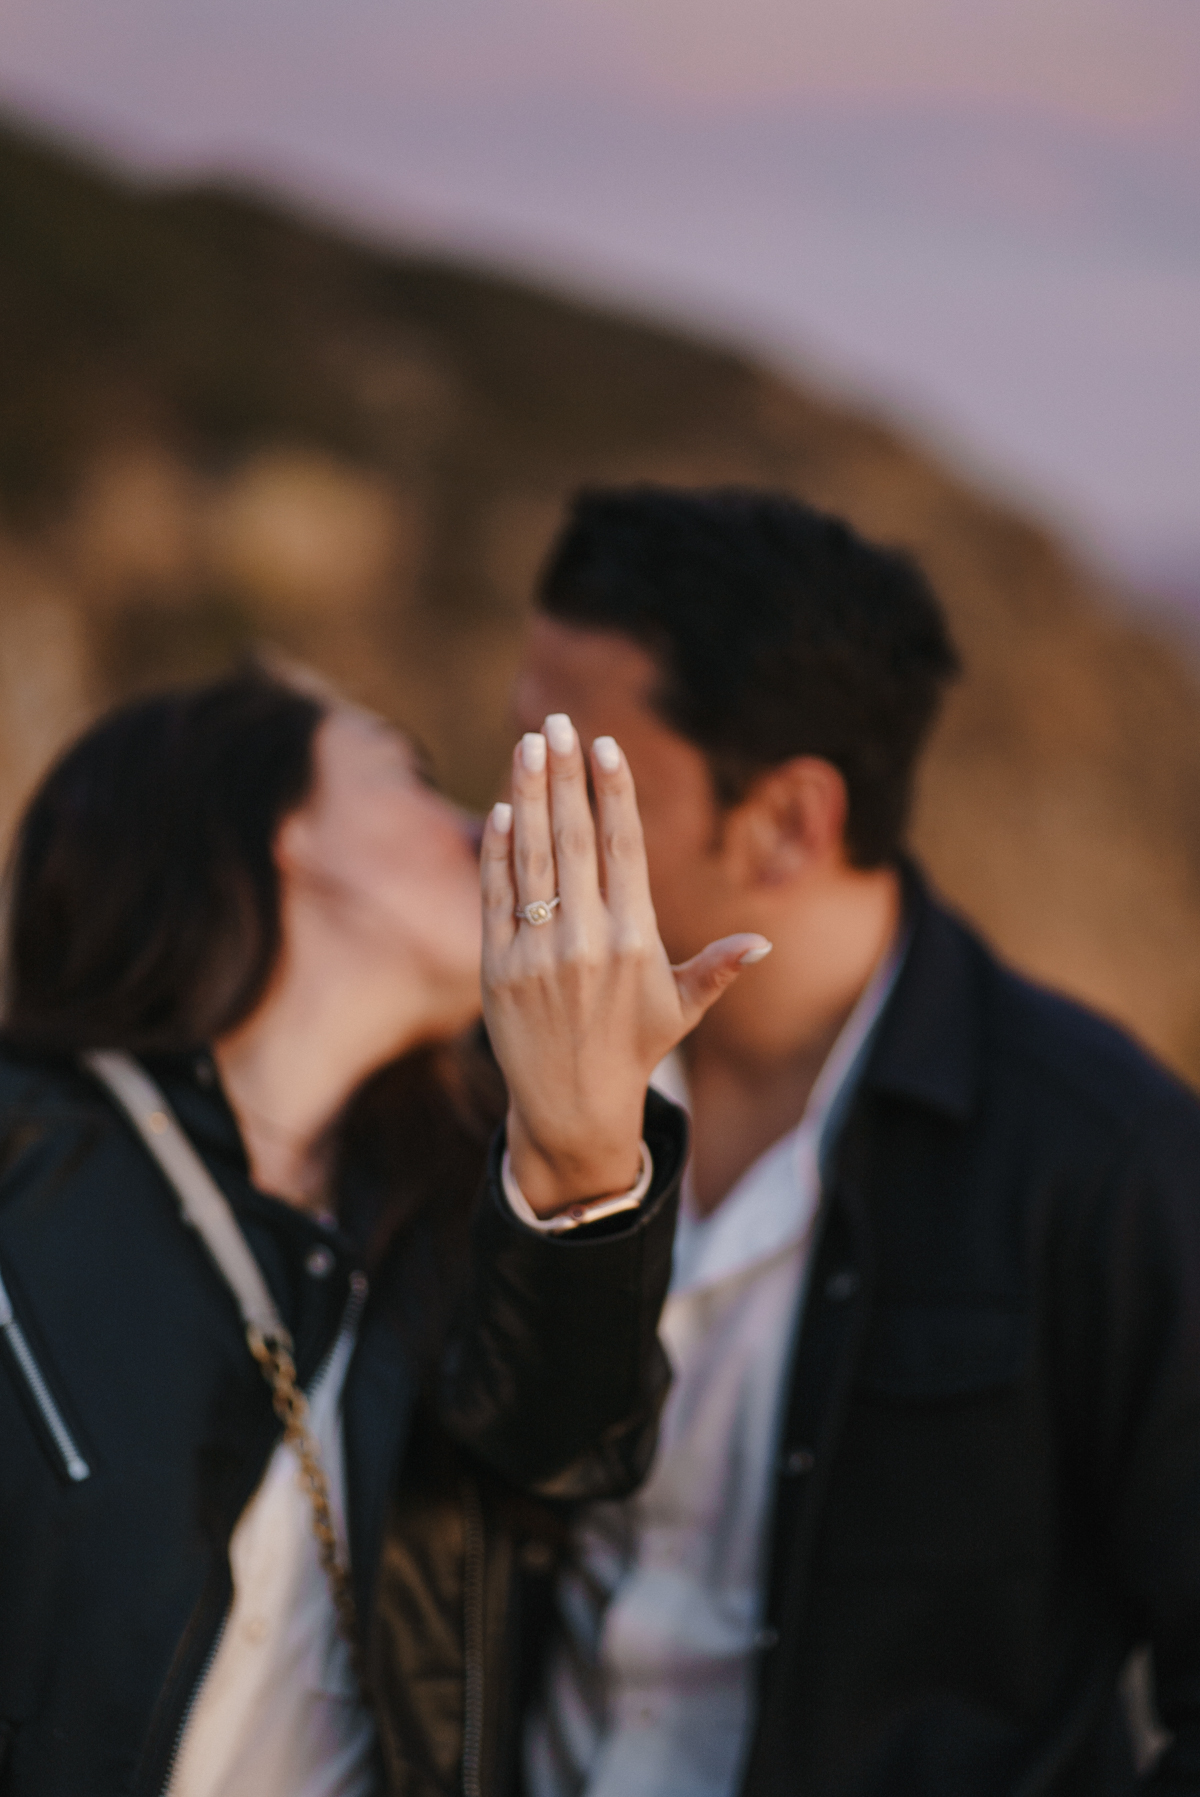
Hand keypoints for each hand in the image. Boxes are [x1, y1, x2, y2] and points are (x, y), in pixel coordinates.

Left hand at [480, 713, 770, 1216]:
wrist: (571, 1106)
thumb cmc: (634, 1048)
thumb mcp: (681, 1008)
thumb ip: (716, 967)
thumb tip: (761, 943)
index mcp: (636, 940)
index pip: (623, 849)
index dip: (613, 793)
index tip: (605, 746)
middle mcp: (586, 940)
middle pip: (574, 838)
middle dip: (567, 774)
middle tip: (558, 721)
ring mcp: (536, 951)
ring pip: (532, 856)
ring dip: (529, 794)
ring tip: (528, 745)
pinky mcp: (496, 966)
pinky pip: (496, 895)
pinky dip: (498, 850)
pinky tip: (504, 808)